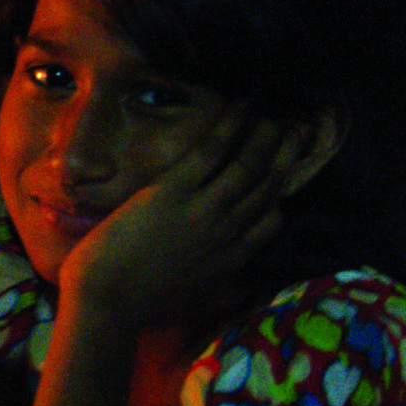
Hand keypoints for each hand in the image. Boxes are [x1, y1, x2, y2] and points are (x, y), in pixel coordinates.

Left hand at [59, 106, 311, 329]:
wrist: (107, 300)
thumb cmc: (138, 299)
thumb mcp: (191, 294)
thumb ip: (216, 279)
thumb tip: (234, 279)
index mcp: (231, 259)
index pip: (271, 222)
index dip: (283, 194)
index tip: (288, 174)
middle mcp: (228, 233)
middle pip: (268, 188)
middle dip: (286, 157)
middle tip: (298, 131)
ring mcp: (204, 211)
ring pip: (248, 166)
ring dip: (265, 137)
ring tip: (274, 116)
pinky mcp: (175, 192)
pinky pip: (212, 151)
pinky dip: (231, 125)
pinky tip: (243, 104)